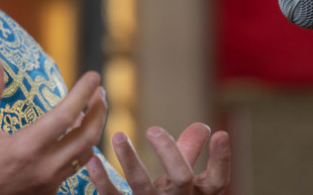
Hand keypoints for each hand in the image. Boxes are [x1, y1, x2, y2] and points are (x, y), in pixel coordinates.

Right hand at [0, 55, 107, 194]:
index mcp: (25, 147)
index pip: (65, 116)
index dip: (83, 93)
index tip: (93, 76)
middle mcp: (43, 168)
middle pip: (86, 137)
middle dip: (98, 111)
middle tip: (100, 92)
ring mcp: (47, 184)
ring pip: (85, 156)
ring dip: (93, 130)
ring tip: (93, 110)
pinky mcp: (47, 194)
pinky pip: (74, 170)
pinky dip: (82, 149)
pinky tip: (77, 136)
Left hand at [87, 123, 230, 194]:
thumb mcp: (184, 183)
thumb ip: (190, 154)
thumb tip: (202, 126)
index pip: (217, 181)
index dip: (221, 160)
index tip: (221, 134)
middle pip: (181, 179)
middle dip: (170, 152)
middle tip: (153, 129)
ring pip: (142, 185)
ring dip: (129, 159)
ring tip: (117, 135)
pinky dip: (102, 180)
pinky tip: (92, 160)